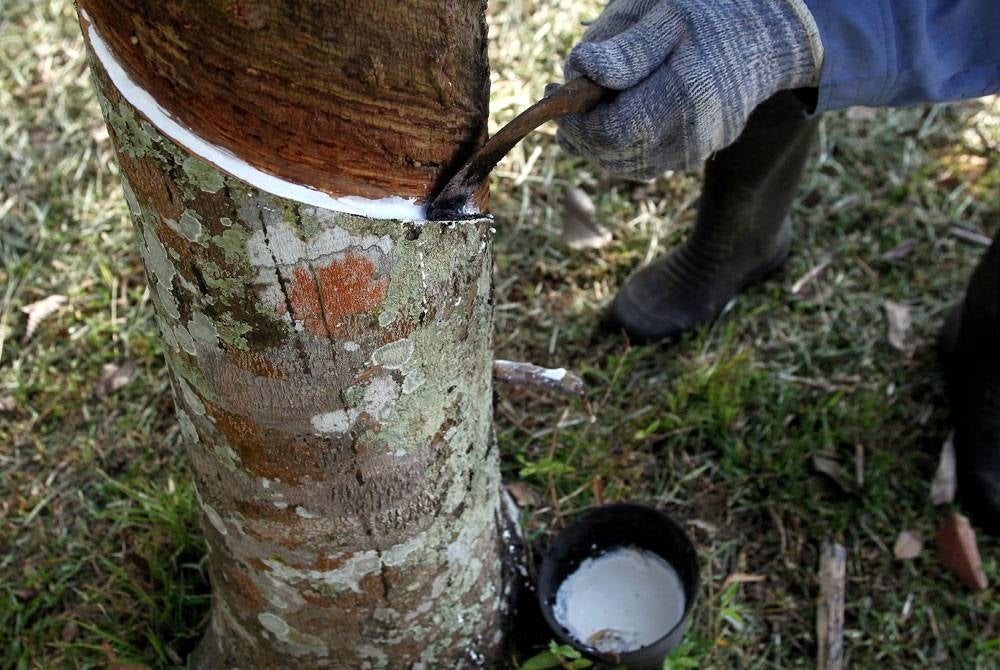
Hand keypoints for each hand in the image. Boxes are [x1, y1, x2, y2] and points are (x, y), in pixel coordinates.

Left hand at [555, 0, 821, 178]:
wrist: (770, 32)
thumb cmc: (713, 10)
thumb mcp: (666, 10)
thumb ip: (624, 47)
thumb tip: (580, 70)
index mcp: (683, 94)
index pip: (609, 134)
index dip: (575, 121)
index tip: (558, 94)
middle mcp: (692, 133)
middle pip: (613, 156)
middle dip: (581, 133)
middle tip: (564, 100)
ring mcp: (697, 149)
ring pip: (626, 164)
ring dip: (598, 141)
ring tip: (588, 105)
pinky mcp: (698, 154)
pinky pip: (646, 162)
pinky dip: (623, 145)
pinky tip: (617, 113)